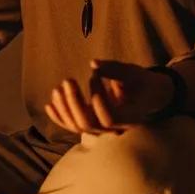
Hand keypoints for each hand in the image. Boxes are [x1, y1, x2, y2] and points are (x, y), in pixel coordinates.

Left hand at [45, 59, 173, 135]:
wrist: (146, 95)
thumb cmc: (141, 82)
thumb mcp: (133, 72)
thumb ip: (115, 69)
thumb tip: (93, 64)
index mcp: (129, 118)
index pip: (109, 118)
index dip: (98, 99)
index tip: (93, 77)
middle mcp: (115, 128)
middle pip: (88, 124)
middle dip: (74, 102)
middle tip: (67, 80)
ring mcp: (101, 129)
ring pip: (78, 126)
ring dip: (64, 108)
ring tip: (57, 89)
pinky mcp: (92, 125)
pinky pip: (72, 126)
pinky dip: (59, 117)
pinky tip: (49, 105)